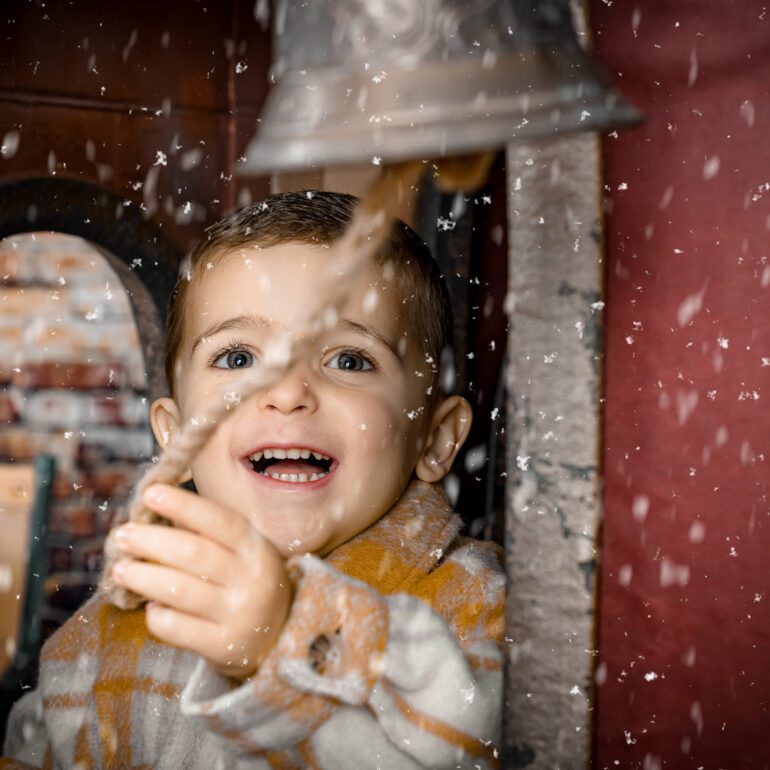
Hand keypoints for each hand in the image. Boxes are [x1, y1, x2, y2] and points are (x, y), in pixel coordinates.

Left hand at [111, 483, 291, 679]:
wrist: (280, 637)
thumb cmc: (248, 582)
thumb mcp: (242, 552)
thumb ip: (207, 531)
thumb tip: (161, 505)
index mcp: (257, 548)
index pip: (219, 521)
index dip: (184, 505)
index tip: (151, 494)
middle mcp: (252, 579)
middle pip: (194, 553)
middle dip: (151, 541)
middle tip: (122, 535)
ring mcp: (238, 614)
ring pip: (180, 590)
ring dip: (143, 577)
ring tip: (120, 569)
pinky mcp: (222, 645)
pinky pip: (177, 627)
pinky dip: (156, 615)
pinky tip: (151, 607)